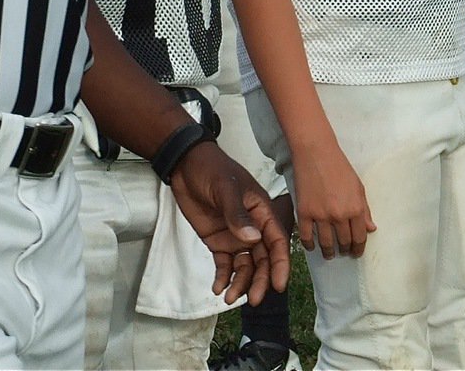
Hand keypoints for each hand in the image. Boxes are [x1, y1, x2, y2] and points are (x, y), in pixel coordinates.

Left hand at [169, 141, 289, 305]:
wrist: (184, 165)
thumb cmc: (211, 169)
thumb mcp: (225, 188)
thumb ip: (238, 214)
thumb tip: (253, 239)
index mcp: (261, 211)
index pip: (277, 241)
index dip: (280, 264)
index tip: (279, 285)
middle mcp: (252, 227)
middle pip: (262, 259)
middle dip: (259, 280)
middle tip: (252, 300)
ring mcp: (234, 235)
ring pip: (244, 265)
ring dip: (240, 282)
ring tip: (229, 298)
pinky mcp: (217, 240)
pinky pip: (224, 264)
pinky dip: (223, 277)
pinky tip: (217, 288)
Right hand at [291, 141, 376, 259]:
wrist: (316, 152)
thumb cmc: (339, 166)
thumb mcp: (358, 186)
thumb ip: (365, 209)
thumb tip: (371, 228)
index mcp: (356, 208)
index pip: (360, 237)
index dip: (358, 248)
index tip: (355, 253)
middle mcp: (340, 215)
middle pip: (344, 242)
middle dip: (344, 250)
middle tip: (342, 251)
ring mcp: (321, 215)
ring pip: (326, 244)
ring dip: (328, 252)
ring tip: (329, 253)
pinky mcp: (305, 212)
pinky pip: (306, 237)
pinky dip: (309, 245)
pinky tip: (311, 246)